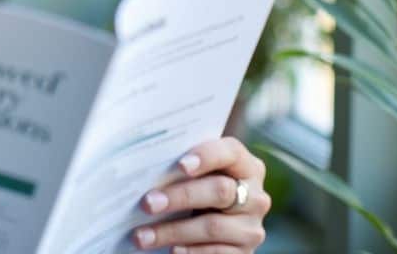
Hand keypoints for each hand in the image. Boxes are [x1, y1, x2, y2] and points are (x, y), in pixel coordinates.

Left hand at [131, 136, 270, 252]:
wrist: (211, 227)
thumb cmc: (195, 189)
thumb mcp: (194, 175)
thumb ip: (180, 166)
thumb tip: (141, 166)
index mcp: (244, 165)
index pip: (230, 152)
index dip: (207, 156)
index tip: (180, 165)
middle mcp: (255, 195)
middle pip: (220, 190)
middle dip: (180, 196)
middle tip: (147, 203)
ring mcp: (251, 226)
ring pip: (213, 226)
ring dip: (173, 231)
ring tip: (142, 235)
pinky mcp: (244, 252)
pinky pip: (216, 253)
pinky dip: (190, 251)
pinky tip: (170, 249)